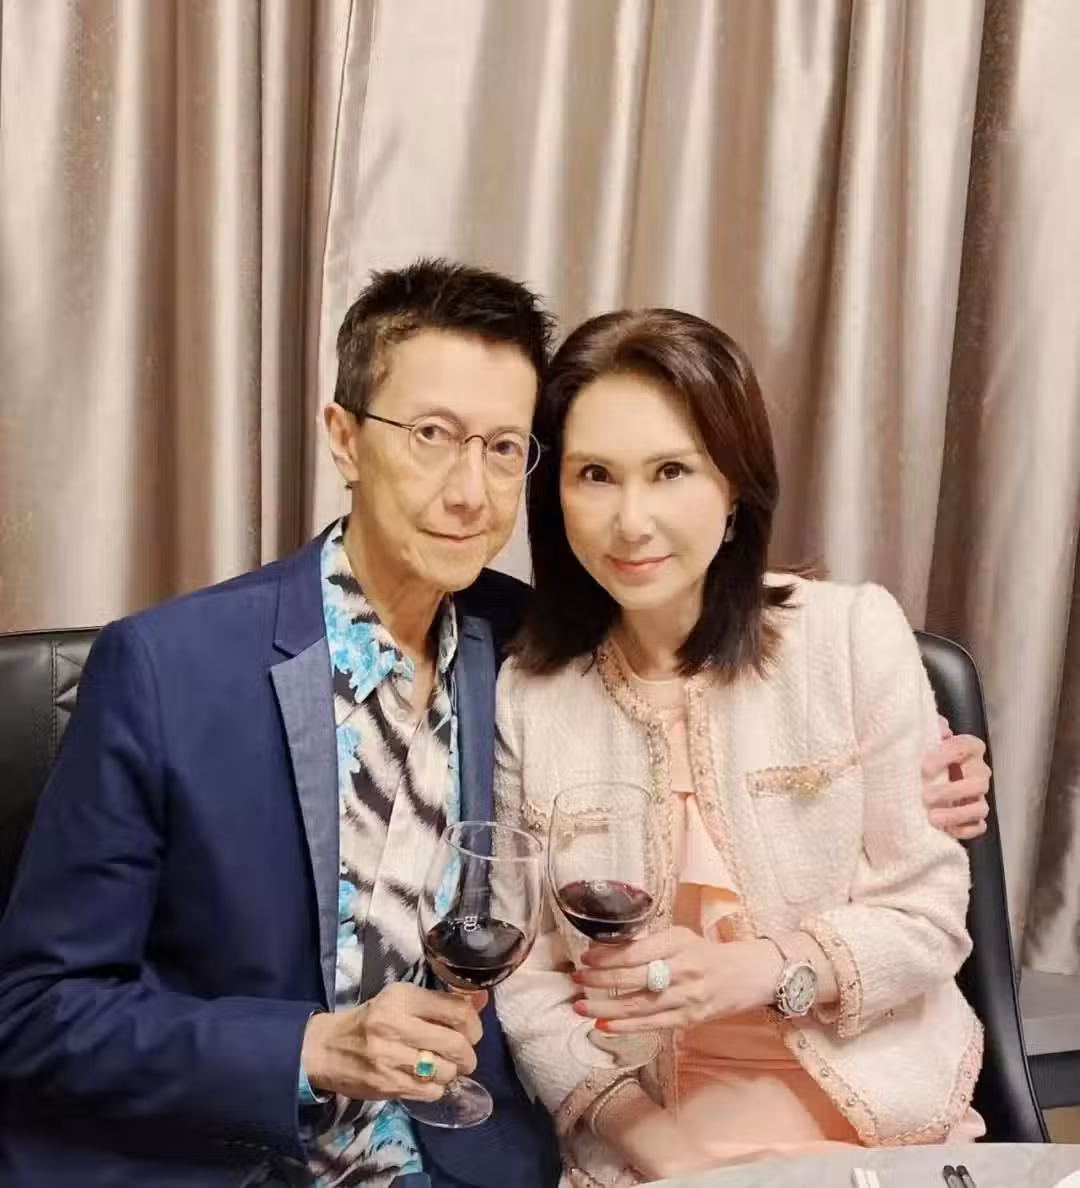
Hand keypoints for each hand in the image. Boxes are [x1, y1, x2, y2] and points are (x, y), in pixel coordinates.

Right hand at [301, 982, 486, 1101]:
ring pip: (446, 1071)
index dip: (474, 1025)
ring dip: (452, 1073)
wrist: (326, 1048)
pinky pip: (431, 1091)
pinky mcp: (387, 1085)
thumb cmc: (371, 1020)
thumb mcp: (401, 1000)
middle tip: (464, 1056)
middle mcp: (396, 1025)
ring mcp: (390, 1058)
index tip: (472, 1032)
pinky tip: (426, 1079)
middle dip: (468, 1054)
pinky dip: (436, 1088)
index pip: (457, 1011)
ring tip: (442, 1067)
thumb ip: (441, 1002)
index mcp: (402, 998)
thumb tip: (482, 1001)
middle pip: (456, 1044)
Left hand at [570, 927, 776, 1033]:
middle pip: (634, 978)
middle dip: (600, 980)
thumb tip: (605, 950)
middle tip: (576, 979)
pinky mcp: (688, 1019)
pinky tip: (604, 1027)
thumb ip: (648, 943)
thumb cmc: (704, 952)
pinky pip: (652, 1025)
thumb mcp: (679, 937)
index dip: (607, 956)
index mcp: (678, 942)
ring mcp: (686, 997)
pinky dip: (626, 1027)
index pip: (636, 951)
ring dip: (605, 1008)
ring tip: (580, 1007)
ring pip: (639, 1006)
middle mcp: (682, 970)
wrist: (745, 976)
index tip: (585, 957)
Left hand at [923, 716, 990, 839]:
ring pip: (980, 807)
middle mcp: (979, 772)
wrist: (920, 779)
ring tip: (933, 818)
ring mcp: (979, 796)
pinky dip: (965, 829)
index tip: (924, 768)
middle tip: (926, 797)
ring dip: (957, 814)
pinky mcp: (975, 817)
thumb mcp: (923, 741)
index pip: (965, 747)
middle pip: (977, 782)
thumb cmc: (924, 756)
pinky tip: (947, 830)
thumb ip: (930, 731)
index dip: (946, 757)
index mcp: (968, 749)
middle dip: (951, 791)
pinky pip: (979, 826)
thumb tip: (941, 727)